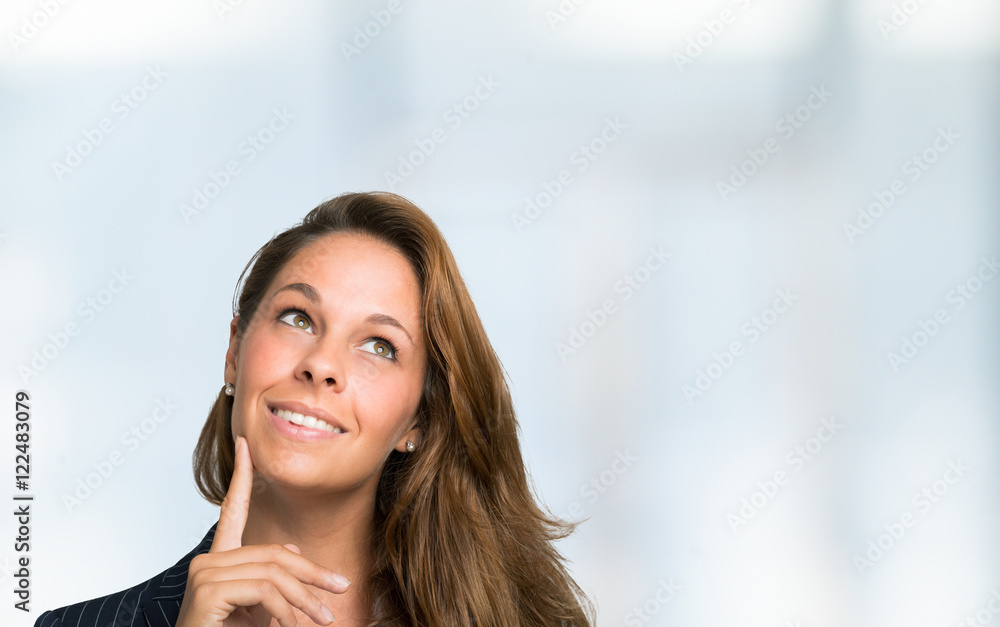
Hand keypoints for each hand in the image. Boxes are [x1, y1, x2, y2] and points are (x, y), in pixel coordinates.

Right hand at [176, 436, 350, 626]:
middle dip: (313, 574)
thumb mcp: (258, 608)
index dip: (243, 476)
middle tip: (342, 589)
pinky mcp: (209, 592)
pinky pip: (264, 591)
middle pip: (274, 553)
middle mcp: (207, 562)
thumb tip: (292, 549)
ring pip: (274, 573)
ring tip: (324, 619)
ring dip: (306, 599)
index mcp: (218, 560)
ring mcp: (204, 575)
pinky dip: (286, 611)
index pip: (233, 510)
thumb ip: (272, 578)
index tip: (246, 445)